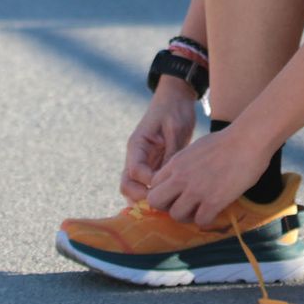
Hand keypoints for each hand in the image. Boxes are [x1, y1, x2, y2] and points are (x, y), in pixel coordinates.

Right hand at [119, 82, 196, 203]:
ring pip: (134, 188)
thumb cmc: (175, 109)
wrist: (176, 98)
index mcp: (137, 145)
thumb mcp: (176, 129)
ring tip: (166, 205)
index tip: (166, 186)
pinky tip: (170, 199)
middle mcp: (135, 156)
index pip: (135, 171)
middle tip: (163, 203)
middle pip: (127, 185)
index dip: (148, 183)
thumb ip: (171, 153)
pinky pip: (147, 185)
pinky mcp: (152, 166)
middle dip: (141, 197)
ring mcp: (143, 162)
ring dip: (146, 199)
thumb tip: (169, 179)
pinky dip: (154, 194)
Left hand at [145, 128, 268, 227]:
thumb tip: (181, 178)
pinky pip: (200, 221)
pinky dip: (207, 220)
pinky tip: (215, 211)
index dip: (164, 193)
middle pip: (156, 202)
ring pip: (176, 215)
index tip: (176, 196)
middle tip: (183, 206)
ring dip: (188, 216)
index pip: (153, 186)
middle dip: (167, 207)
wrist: (247, 140)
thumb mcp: (195, 149)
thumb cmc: (226, 141)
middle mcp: (181, 177)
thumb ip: (184, 165)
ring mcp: (196, 190)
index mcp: (176, 163)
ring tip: (200, 210)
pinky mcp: (213, 201)